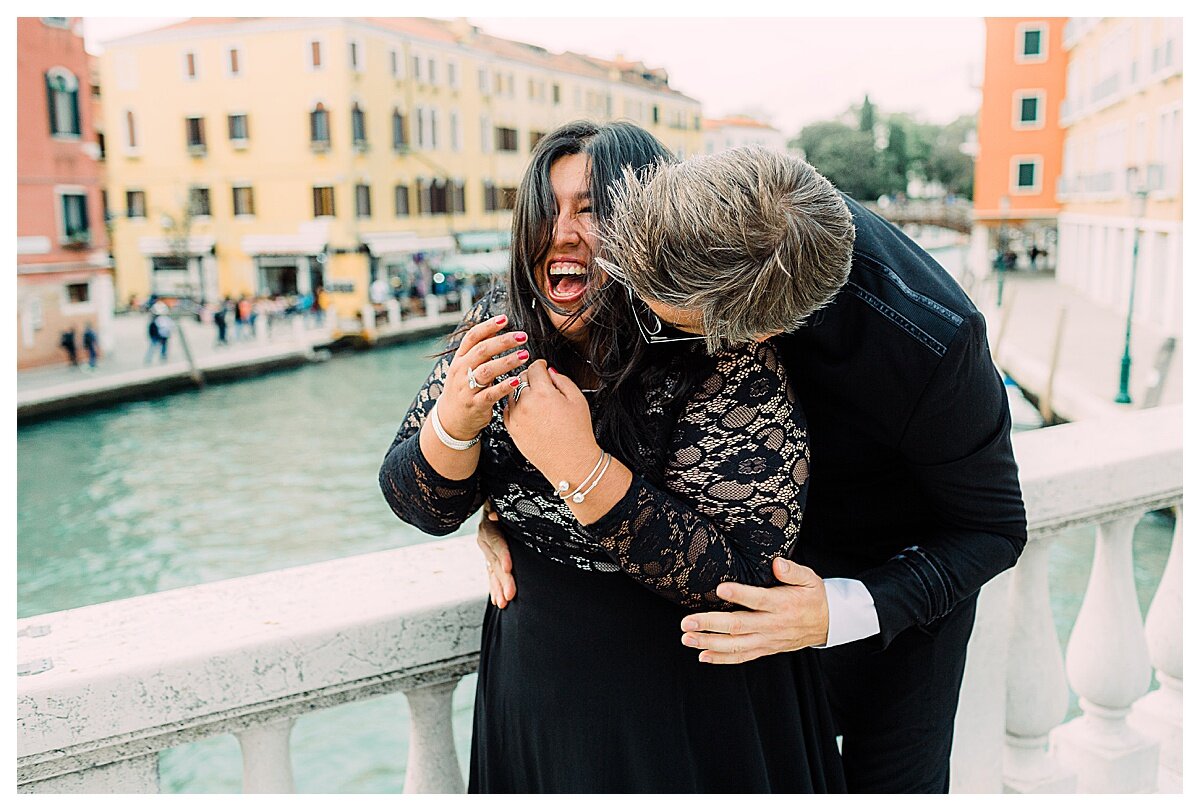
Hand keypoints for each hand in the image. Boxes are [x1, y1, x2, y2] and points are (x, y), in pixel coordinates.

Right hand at [437, 314, 529, 439]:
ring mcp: (466, 388)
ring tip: (524, 355)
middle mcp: (461, 371)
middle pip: (482, 351)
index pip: (472, 337)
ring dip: (507, 361)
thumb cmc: (464, 388)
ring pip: (487, 371)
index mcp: (460, 358)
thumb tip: (495, 328)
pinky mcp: (475, 404)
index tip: (505, 319)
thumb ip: (479, 350)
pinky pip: (490, 394)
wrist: (451, 418)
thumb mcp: (466, 367)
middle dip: (503, 341)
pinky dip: (504, 386)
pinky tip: (517, 380)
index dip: (488, 326)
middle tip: (522, 337)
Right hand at [477, 507, 515, 607]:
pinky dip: (494, 587)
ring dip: (498, 588)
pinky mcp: (489, 557)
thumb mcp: (501, 501)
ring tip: (504, 603)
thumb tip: (494, 516)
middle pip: (494, 561)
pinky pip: (490, 574)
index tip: (509, 568)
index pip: (496, 541)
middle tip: (510, 596)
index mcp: (489, 525)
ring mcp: (485, 549)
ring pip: (492, 571)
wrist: (493, 500)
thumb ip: (498, 508)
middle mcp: (484, 539)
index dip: (502, 555)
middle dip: (503, 579)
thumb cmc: (503, 500)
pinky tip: (497, 600)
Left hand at [503, 361, 599, 486]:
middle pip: (521, 378)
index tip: (542, 366)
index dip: (540, 364)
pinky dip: (515, 406)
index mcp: (543, 393)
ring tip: (535, 398)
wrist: (570, 461)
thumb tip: (550, 372)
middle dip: (531, 377)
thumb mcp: (578, 400)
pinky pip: (508, 410)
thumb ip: (562, 380)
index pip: (534, 368)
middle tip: (540, 382)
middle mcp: (526, 403)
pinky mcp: (512, 429)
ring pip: (512, 393)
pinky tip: (528, 410)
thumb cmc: (576, 434)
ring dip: (521, 391)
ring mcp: (517, 417)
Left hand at [679, 558, 828, 663]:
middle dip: (710, 624)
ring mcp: (767, 640)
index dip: (739, 594)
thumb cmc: (813, 597)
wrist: (827, 623)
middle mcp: (772, 625)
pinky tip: (702, 655)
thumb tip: (777, 563)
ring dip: (709, 643)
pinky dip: (721, 659)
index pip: (758, 599)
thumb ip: (792, 571)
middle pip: (738, 626)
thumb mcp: (810, 578)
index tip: (720, 589)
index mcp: (782, 604)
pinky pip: (741, 657)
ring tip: (687, 638)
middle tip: (687, 622)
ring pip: (735, 645)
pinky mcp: (765, 649)